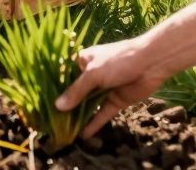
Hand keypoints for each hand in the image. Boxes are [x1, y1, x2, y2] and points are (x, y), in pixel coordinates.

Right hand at [54, 36, 172, 137]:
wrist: (152, 63)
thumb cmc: (118, 60)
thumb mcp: (93, 74)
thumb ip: (76, 91)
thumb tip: (58, 106)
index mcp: (83, 61)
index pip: (65, 77)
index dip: (55, 89)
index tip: (44, 102)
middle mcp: (92, 75)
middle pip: (76, 93)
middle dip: (67, 106)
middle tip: (53, 121)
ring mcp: (104, 89)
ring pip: (89, 105)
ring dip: (79, 116)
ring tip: (66, 130)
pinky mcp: (116, 100)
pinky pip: (103, 113)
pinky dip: (95, 123)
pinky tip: (84, 134)